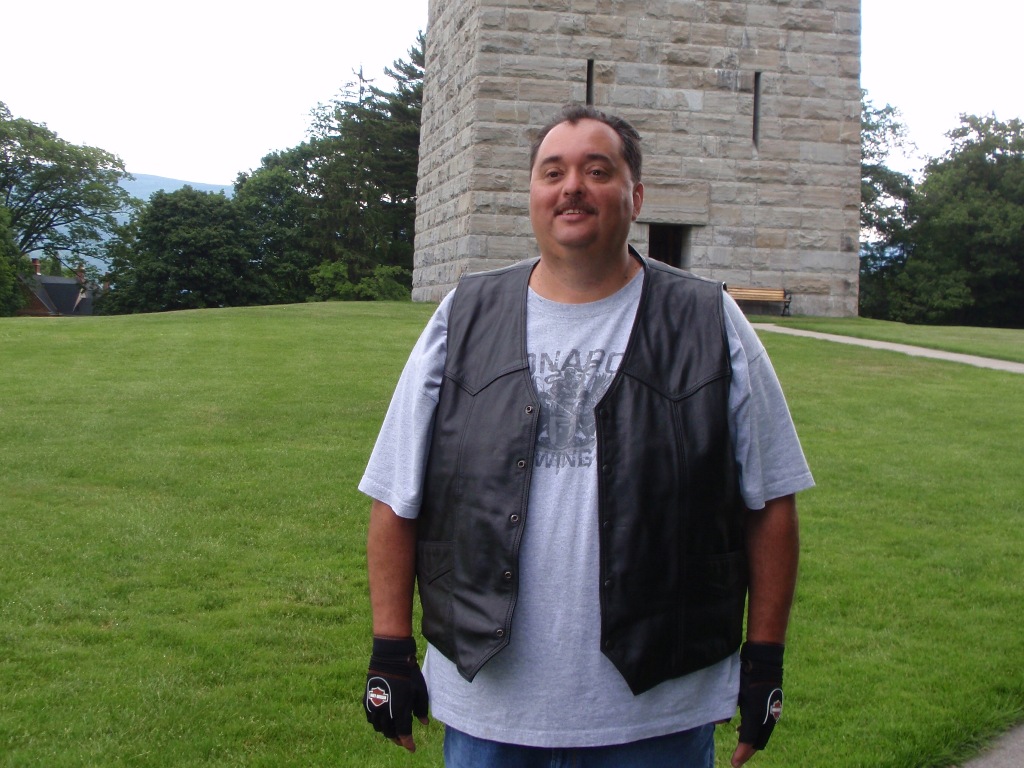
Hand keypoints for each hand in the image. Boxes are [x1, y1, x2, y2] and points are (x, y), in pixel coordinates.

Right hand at [364, 636, 428, 751]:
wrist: (390, 658)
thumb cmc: (409, 674)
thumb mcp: (420, 691)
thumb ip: (421, 709)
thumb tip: (423, 723)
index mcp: (399, 710)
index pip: (403, 734)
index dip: (408, 743)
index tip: (412, 748)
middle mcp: (385, 712)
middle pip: (390, 733)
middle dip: (398, 739)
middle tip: (403, 740)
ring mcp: (374, 706)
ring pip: (378, 727)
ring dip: (386, 731)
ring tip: (392, 730)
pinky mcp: (367, 699)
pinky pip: (370, 718)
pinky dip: (376, 722)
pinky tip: (381, 720)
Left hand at [732, 642, 783, 765]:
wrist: (765, 659)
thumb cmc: (747, 672)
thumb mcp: (733, 689)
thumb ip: (725, 708)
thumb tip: (717, 723)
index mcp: (757, 714)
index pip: (749, 741)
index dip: (741, 754)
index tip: (734, 763)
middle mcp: (768, 716)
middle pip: (759, 742)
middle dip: (747, 752)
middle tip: (737, 759)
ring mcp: (773, 712)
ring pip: (763, 735)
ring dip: (752, 742)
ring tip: (740, 744)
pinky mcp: (774, 707)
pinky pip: (766, 726)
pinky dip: (757, 732)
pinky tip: (744, 729)